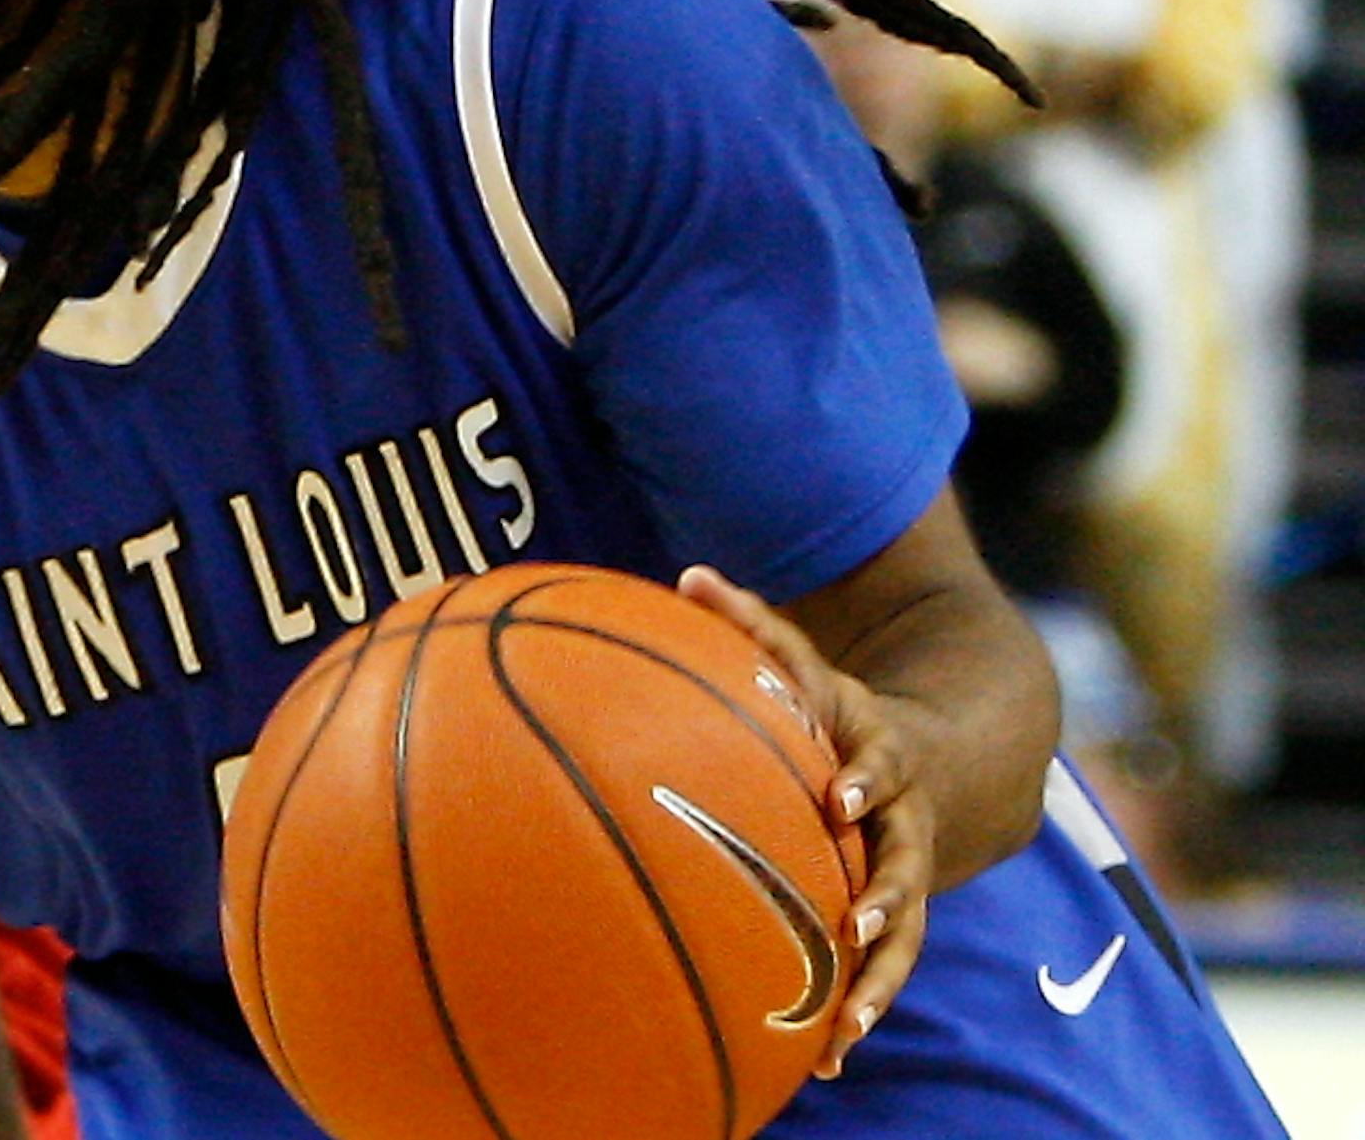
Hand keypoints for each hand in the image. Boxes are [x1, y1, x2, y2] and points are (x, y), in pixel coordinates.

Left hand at [676, 564, 936, 1080]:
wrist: (947, 758)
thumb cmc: (841, 710)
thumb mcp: (809, 665)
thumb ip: (752, 622)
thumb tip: (688, 572)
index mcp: (881, 752)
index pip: (881, 761)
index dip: (866, 776)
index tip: (844, 796)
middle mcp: (904, 817)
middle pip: (905, 859)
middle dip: (886, 894)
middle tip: (858, 926)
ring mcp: (907, 870)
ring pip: (905, 932)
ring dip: (878, 978)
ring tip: (847, 1030)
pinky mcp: (899, 916)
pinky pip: (885, 970)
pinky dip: (860, 1009)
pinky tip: (827, 1063)